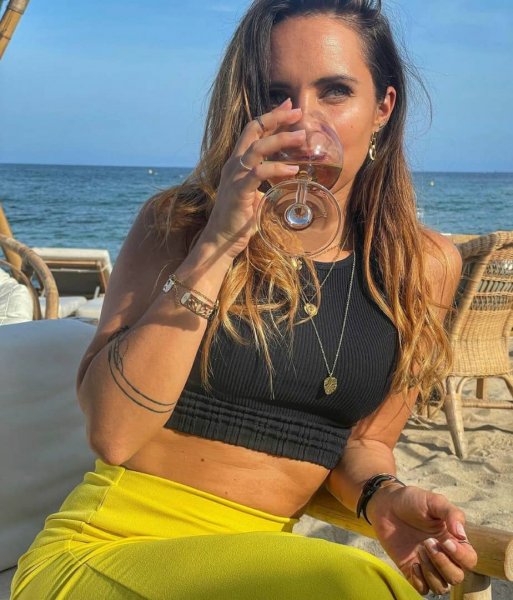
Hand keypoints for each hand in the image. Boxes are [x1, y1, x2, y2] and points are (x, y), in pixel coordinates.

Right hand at [203, 98, 304, 258]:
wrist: (221, 240)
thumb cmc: (239, 219)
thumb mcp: (255, 194)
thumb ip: (265, 183)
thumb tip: (285, 178)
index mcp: (237, 163)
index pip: (253, 131)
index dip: (270, 116)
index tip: (288, 106)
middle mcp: (234, 165)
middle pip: (253, 130)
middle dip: (276, 117)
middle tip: (298, 111)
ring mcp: (234, 177)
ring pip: (257, 148)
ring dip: (281, 139)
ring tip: (302, 137)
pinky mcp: (239, 191)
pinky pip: (258, 173)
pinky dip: (277, 169)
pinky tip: (293, 170)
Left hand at [366, 484, 477, 595]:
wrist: (386, 504)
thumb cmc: (412, 500)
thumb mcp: (433, 501)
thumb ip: (451, 513)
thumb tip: (462, 534)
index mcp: (453, 541)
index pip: (470, 560)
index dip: (461, 556)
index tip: (445, 541)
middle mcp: (444, 556)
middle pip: (457, 577)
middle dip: (443, 563)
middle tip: (426, 542)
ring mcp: (427, 565)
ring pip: (441, 587)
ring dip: (432, 572)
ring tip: (419, 550)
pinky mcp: (411, 570)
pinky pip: (422, 589)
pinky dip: (420, 580)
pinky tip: (412, 563)